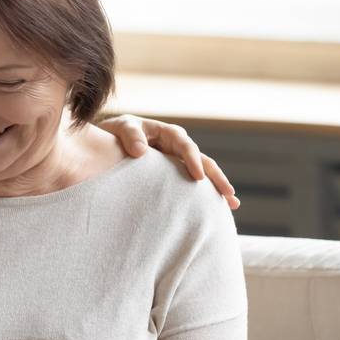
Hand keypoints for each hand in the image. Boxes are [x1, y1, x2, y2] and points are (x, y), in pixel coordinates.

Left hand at [98, 114, 239, 210]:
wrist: (107, 144)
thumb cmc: (115, 133)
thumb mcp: (121, 128)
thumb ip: (129, 135)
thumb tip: (141, 151)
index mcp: (167, 134)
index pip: (185, 145)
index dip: (192, 160)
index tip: (198, 177)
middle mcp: (177, 148)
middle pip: (202, 160)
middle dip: (216, 177)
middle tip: (229, 193)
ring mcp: (176, 163)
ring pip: (202, 174)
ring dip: (216, 188)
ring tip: (232, 204)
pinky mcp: (172, 177)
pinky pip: (189, 186)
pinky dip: (202, 196)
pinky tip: (214, 211)